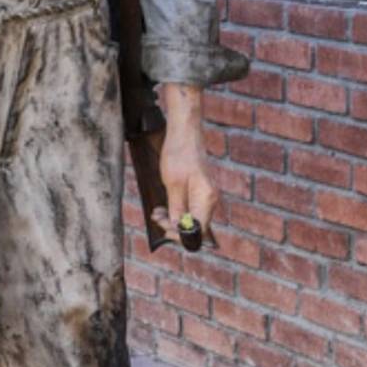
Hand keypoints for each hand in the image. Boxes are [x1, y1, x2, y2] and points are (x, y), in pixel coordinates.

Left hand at [152, 82, 218, 249]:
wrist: (184, 132)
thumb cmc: (179, 154)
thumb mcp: (173, 185)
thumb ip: (177, 209)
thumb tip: (178, 228)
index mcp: (206, 199)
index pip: (198, 230)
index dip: (180, 234)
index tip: (164, 229)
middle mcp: (210, 199)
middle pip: (195, 225)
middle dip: (174, 226)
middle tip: (157, 218)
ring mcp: (205, 194)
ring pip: (191, 216)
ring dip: (173, 218)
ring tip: (156, 212)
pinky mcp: (199, 189)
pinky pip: (190, 206)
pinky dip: (177, 208)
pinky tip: (164, 205)